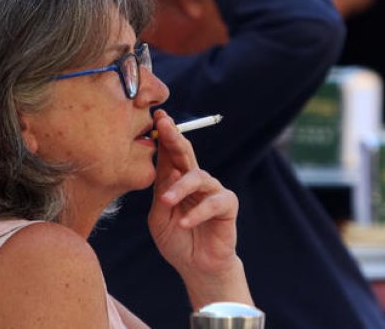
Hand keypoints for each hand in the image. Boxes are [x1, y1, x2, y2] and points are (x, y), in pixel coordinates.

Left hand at [148, 110, 241, 281]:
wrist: (197, 267)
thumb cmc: (177, 240)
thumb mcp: (159, 218)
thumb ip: (161, 193)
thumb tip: (164, 167)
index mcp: (177, 180)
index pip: (170, 154)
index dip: (164, 135)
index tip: (157, 117)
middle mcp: (195, 180)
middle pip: (186, 153)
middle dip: (174, 137)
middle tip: (164, 125)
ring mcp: (212, 190)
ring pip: (197, 177)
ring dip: (180, 188)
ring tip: (166, 202)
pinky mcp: (227, 205)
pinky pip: (213, 202)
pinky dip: (197, 212)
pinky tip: (185, 223)